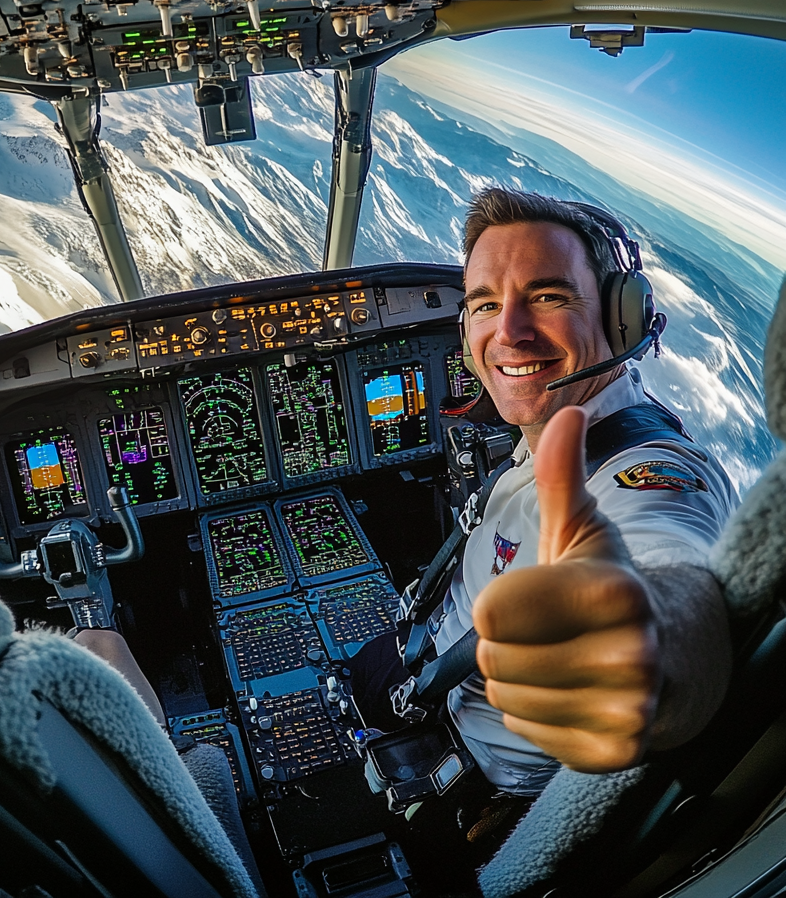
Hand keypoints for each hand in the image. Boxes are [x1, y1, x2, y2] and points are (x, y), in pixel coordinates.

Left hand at [472, 407, 659, 772]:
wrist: (672, 654)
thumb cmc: (610, 585)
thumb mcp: (582, 528)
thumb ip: (563, 473)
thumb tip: (568, 412)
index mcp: (611, 591)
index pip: (491, 612)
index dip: (501, 602)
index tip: (533, 596)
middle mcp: (628, 653)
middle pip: (491, 658)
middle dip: (507, 643)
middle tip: (548, 632)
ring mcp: (625, 708)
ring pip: (504, 697)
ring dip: (517, 678)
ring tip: (559, 659)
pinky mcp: (614, 751)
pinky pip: (525, 731)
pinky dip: (535, 714)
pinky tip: (570, 691)